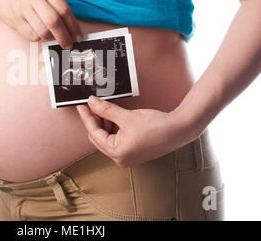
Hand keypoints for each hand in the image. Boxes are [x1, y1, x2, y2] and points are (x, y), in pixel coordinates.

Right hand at [0, 0, 81, 49]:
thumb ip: (56, 6)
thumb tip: (71, 30)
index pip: (64, 10)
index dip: (73, 26)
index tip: (78, 37)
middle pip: (54, 21)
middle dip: (64, 36)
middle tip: (68, 44)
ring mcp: (22, 6)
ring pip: (42, 30)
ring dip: (50, 38)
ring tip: (52, 38)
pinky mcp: (13, 18)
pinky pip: (31, 35)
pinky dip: (38, 38)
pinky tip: (39, 34)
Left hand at [76, 96, 196, 167]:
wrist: (179, 130)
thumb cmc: (157, 126)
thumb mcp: (127, 116)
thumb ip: (106, 110)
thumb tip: (92, 103)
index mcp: (117, 153)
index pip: (94, 133)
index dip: (86, 117)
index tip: (81, 106)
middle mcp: (120, 159)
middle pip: (98, 138)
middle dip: (95, 121)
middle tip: (92, 105)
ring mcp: (127, 157)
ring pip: (107, 138)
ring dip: (104, 124)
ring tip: (105, 109)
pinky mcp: (133, 152)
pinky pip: (116, 140)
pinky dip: (114, 128)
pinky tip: (115, 117)